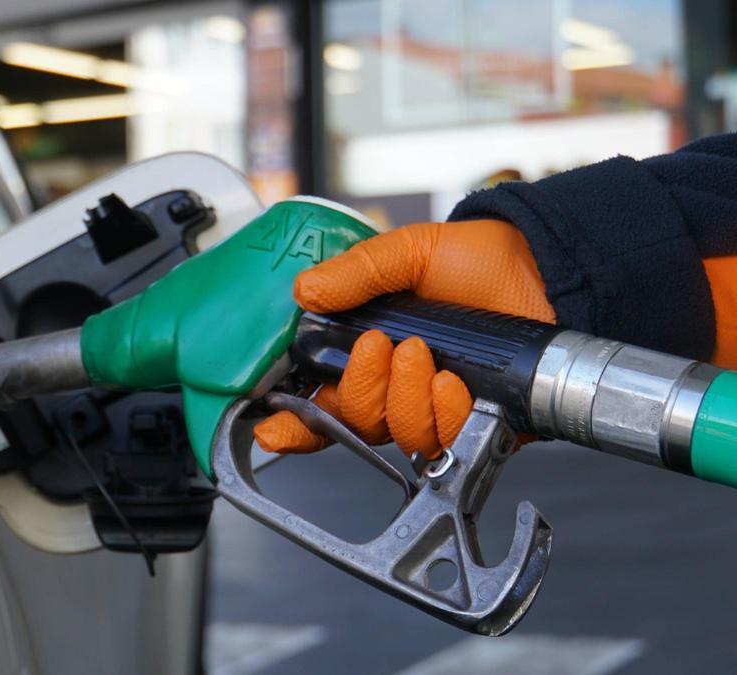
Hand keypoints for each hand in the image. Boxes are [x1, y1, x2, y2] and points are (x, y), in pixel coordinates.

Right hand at [254, 219, 554, 458]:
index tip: (272, 428)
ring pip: (395, 432)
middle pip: (353, 420)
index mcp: (367, 349)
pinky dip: (443, 411)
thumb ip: (356, 272)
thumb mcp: (408, 252)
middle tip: (381, 345)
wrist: (547, 272)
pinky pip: (442, 439)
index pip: (319, 397)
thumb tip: (305, 292)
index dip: (292, 422)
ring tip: (423, 355)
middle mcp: (395, 386)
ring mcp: (432, 408)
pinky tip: (454, 382)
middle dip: (361, 387)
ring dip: (403, 396)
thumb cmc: (481, 260)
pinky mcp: (473, 424)